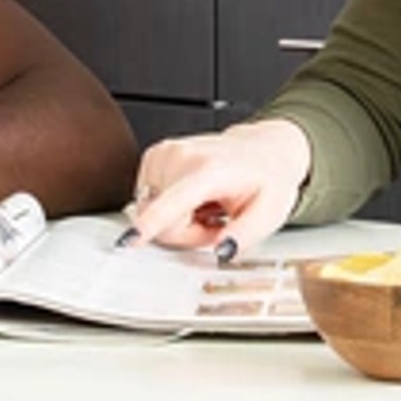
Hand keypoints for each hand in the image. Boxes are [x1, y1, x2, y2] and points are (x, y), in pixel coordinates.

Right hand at [124, 118, 312, 255]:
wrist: (263, 150)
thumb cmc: (265, 179)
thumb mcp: (269, 214)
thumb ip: (245, 236)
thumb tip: (221, 251)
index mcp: (211, 170)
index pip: (174, 201)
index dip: (150, 224)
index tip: (130, 239)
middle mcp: (182, 156)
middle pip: (163, 221)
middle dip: (187, 233)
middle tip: (215, 221)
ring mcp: (164, 153)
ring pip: (152, 212)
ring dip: (179, 220)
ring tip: (206, 206)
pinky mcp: (153, 156)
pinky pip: (149, 200)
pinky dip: (169, 206)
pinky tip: (193, 196)